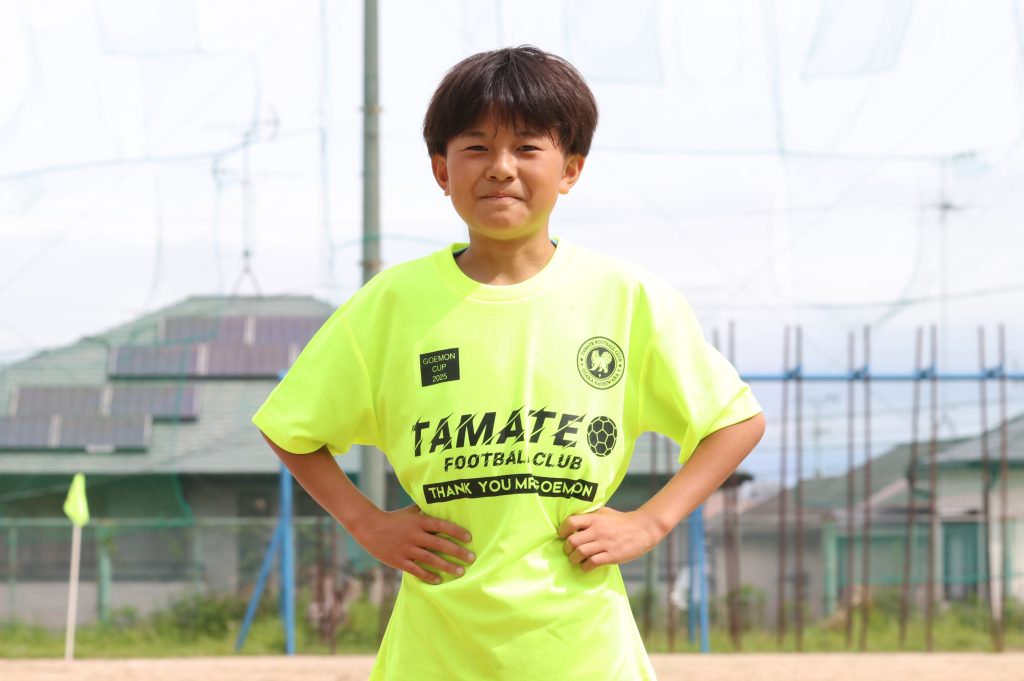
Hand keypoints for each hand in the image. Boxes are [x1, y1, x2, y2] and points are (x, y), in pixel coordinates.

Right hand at [353, 505, 474, 583]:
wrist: (369, 527)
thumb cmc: (394, 518)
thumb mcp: (410, 511)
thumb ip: (426, 511)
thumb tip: (444, 506)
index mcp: (418, 521)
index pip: (441, 525)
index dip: (456, 531)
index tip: (469, 538)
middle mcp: (414, 535)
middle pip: (439, 544)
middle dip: (457, 552)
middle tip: (472, 558)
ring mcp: (406, 549)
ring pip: (430, 559)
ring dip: (447, 566)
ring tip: (460, 572)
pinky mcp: (399, 560)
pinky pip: (416, 570)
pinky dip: (428, 575)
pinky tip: (439, 580)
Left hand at [557, 507, 663, 571]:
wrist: (643, 528)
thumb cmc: (622, 521)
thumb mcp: (605, 513)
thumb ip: (590, 517)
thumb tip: (574, 522)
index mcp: (595, 519)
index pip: (571, 522)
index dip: (563, 530)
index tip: (563, 535)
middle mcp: (598, 530)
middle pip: (572, 541)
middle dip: (567, 548)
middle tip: (569, 551)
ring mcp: (605, 543)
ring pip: (580, 553)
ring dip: (574, 559)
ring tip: (576, 560)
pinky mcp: (612, 555)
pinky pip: (592, 563)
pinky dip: (585, 567)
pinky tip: (586, 566)